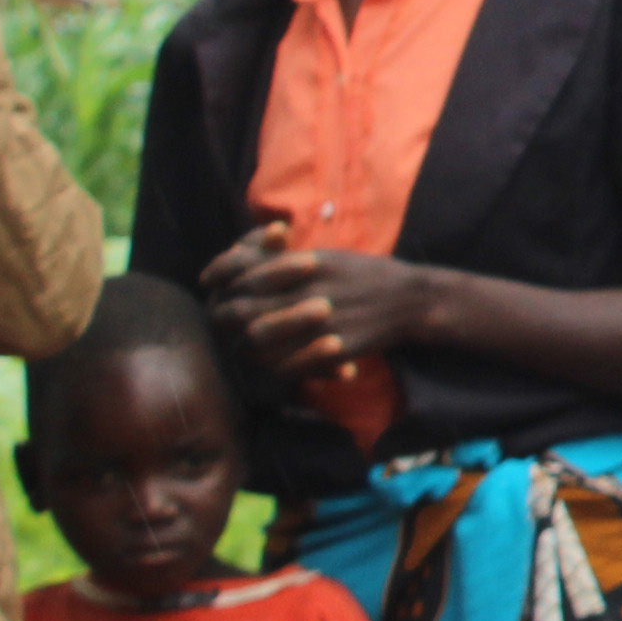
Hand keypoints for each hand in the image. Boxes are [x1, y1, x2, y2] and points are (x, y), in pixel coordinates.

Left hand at [210, 248, 441, 395]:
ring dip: (246, 339)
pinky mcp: (334, 348)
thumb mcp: (322, 255)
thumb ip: (279, 257)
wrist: (410, 299)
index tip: (211, 281)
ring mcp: (320, 322)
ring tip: (250, 337)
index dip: (218, 275)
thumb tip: (235, 256)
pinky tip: (274, 358)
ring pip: (257, 340)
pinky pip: (287, 365)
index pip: (241, 271)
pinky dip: (275, 363)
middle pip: (241, 309)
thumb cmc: (363, 274)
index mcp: (305, 264)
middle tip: (228, 314)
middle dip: (227, 313)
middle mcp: (308, 291)